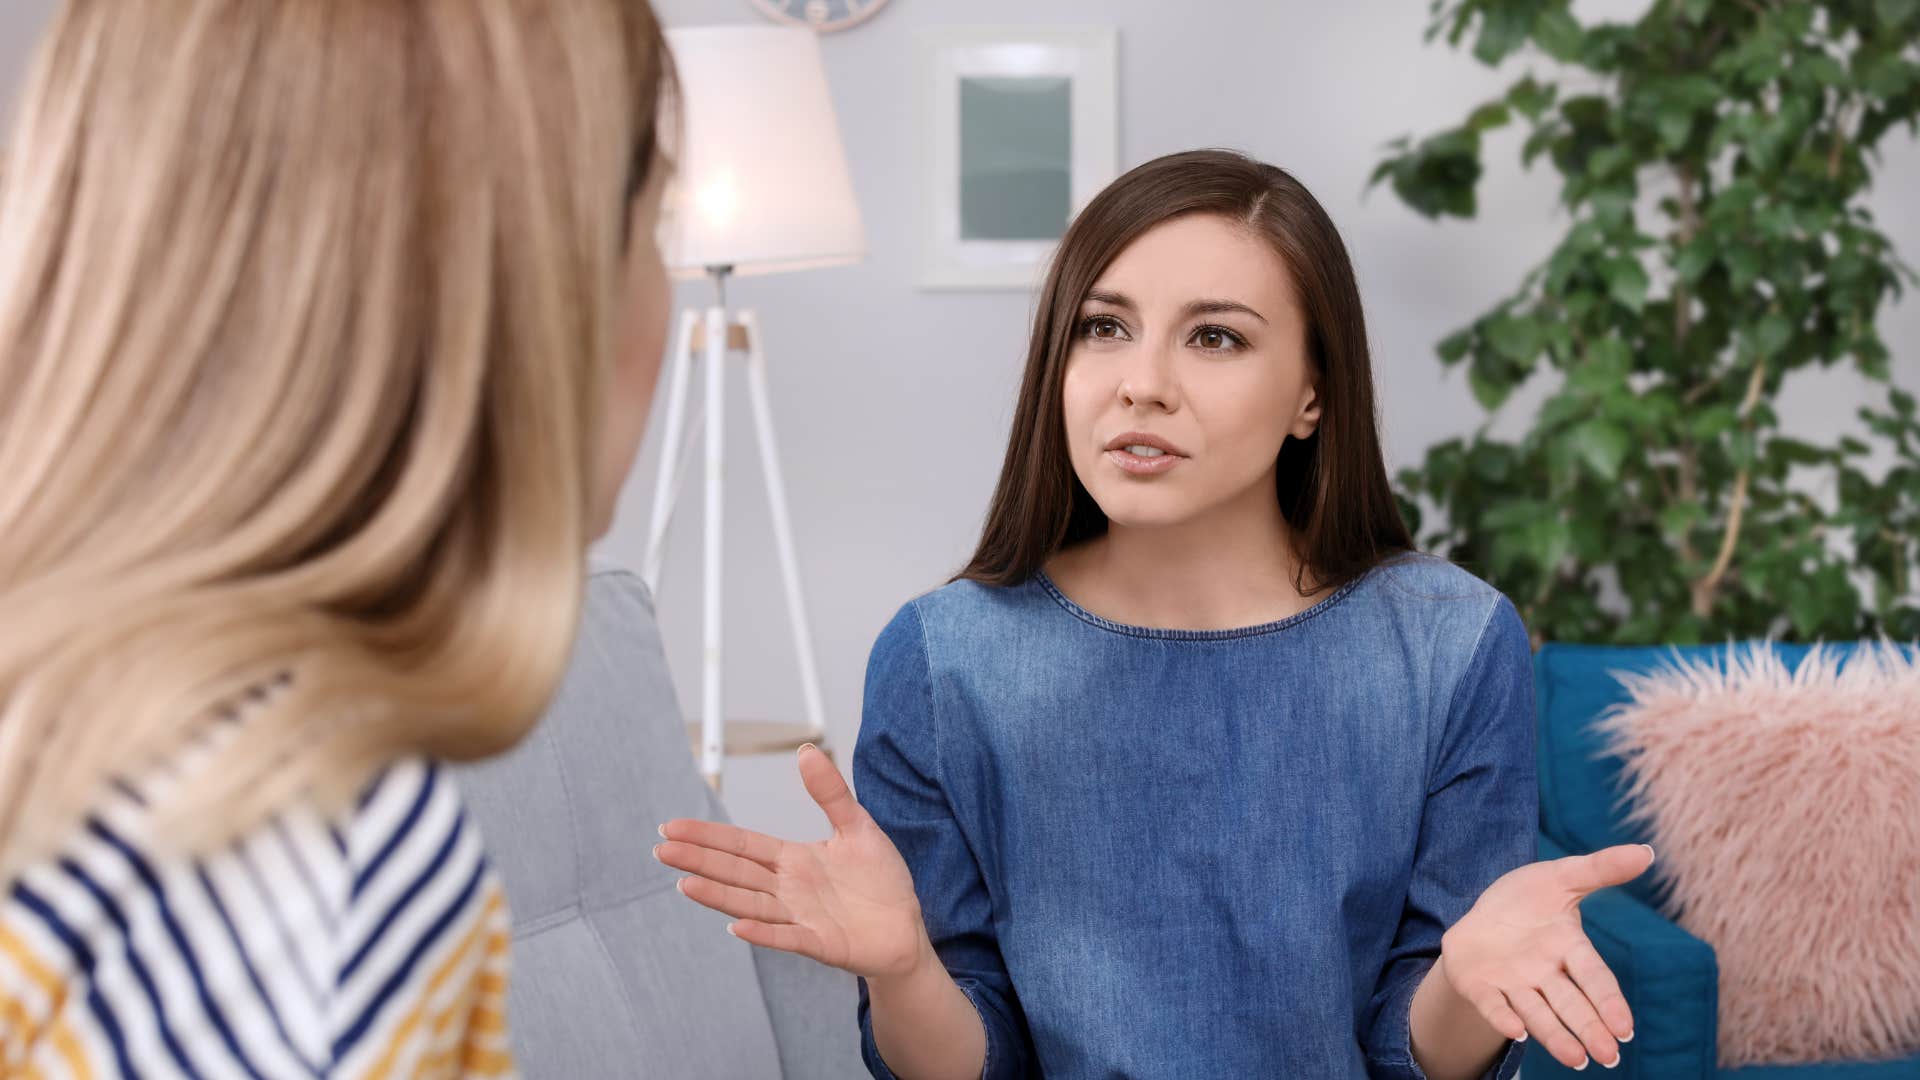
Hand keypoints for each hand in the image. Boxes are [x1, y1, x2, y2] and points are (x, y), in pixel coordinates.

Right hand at [656, 744, 931, 979]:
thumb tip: (805, 751)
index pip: (742, 844)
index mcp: (793, 860)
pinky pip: (787, 937)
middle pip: (736, 872)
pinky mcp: (820, 943)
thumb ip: (830, 793)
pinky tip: (737, 925)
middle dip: (698, 860)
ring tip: (685, 884)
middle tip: (661, 849)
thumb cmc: (880, 880)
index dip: (708, 836)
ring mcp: (801, 917)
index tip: (672, 827)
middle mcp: (788, 889)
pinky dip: (763, 932)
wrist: (906, 928)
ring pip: (750, 903)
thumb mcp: (857, 827)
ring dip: (718, 895)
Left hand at [1439, 844, 1655, 1070]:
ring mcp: (1513, 983)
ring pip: (1538, 1014)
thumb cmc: (1527, 900)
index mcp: (1569, 947)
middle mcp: (1545, 973)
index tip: (1626, 1028)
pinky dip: (1503, 1018)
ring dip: (1555, 1036)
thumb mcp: (1561, 876)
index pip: (1595, 976)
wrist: (1480, 917)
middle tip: (1608, 1057)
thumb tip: (1647, 851)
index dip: (1610, 1001)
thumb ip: (1600, 868)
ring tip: (1575, 1060)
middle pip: (1571, 1004)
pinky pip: (1493, 1005)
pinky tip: (1515, 1033)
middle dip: (1589, 1029)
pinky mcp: (1482, 987)